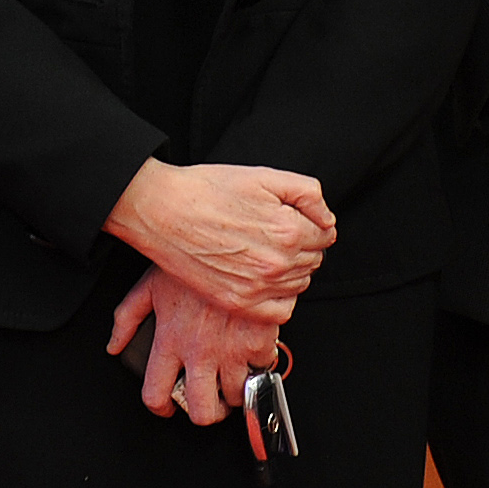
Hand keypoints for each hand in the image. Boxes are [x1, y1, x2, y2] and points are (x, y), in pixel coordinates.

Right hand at [104, 161, 331, 319]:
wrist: (161, 210)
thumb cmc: (207, 190)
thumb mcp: (264, 176)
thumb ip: (308, 194)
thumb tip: (327, 219)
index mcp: (289, 231)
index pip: (325, 234)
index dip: (312, 222)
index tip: (293, 217)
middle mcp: (277, 264)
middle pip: (314, 259)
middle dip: (303, 244)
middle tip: (273, 230)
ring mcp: (257, 288)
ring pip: (300, 283)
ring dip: (291, 269)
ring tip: (263, 250)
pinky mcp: (238, 303)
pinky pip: (281, 311)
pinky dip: (280, 297)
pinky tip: (264, 279)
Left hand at [104, 268, 287, 425]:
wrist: (231, 242)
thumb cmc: (191, 259)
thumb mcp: (149, 286)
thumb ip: (127, 318)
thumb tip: (113, 344)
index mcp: (170, 341)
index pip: (156, 394)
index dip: (161, 409)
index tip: (169, 408)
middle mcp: (199, 351)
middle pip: (202, 411)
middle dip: (207, 412)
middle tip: (210, 400)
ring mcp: (231, 350)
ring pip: (235, 397)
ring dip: (235, 389)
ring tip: (232, 373)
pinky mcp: (259, 342)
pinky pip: (263, 370)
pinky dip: (260, 364)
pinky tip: (253, 351)